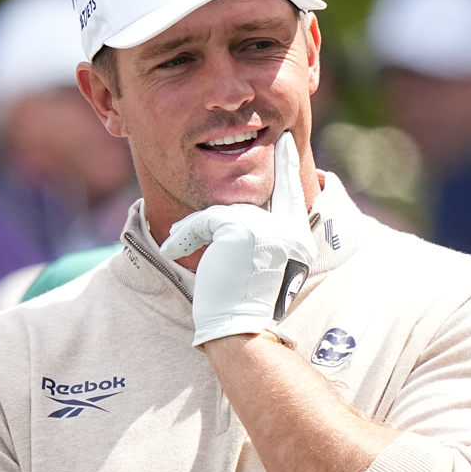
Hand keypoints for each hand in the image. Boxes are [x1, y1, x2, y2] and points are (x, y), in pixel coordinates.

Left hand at [161, 130, 315, 346]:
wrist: (239, 329)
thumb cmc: (242, 307)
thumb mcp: (259, 266)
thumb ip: (259, 237)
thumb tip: (233, 217)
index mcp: (298, 240)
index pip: (293, 195)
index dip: (288, 167)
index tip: (285, 142)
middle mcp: (290, 231)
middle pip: (247, 207)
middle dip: (212, 222)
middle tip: (182, 232)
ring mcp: (268, 228)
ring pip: (222, 214)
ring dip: (195, 230)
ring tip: (177, 247)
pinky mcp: (242, 229)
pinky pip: (206, 220)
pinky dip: (185, 233)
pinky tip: (173, 249)